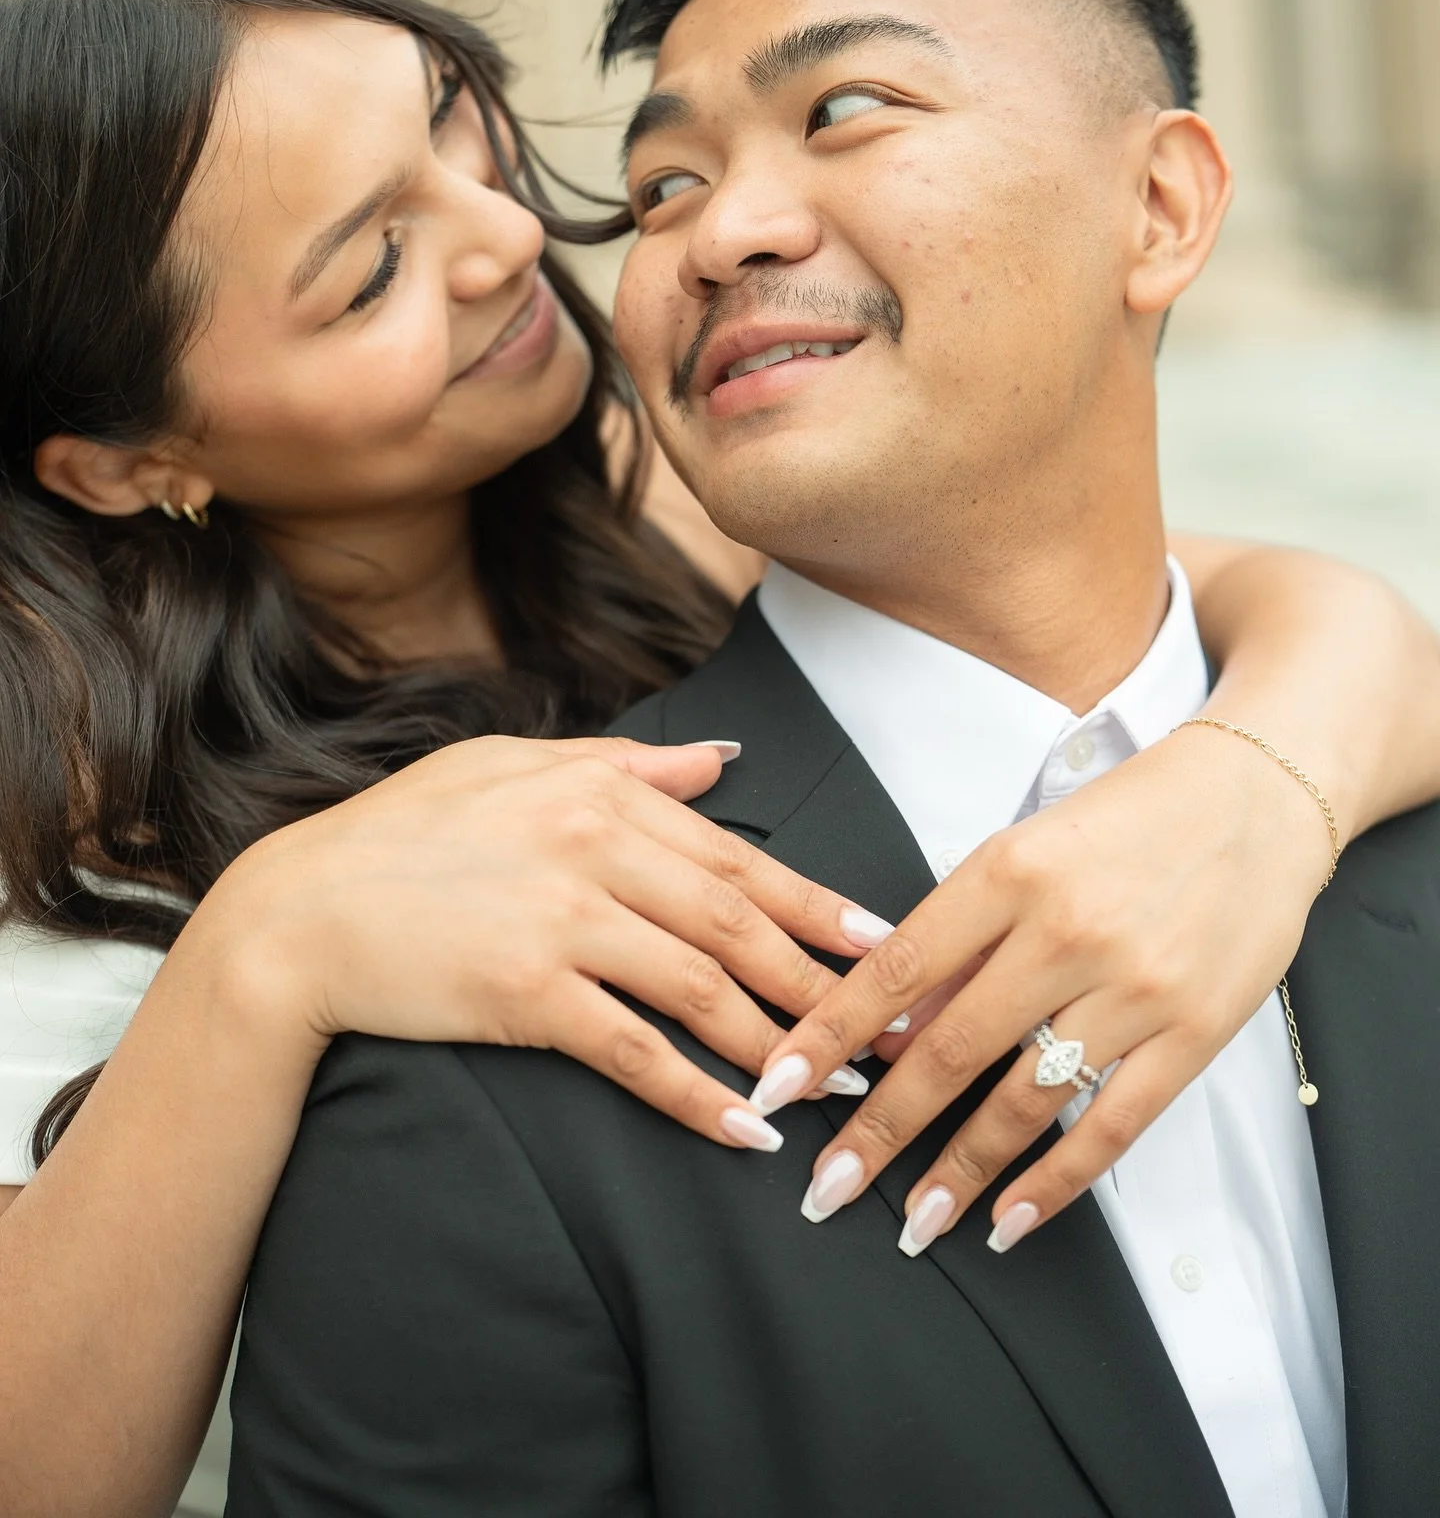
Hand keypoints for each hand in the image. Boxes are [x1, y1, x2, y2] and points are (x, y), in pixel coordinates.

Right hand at [208, 735, 890, 1151]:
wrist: (299, 910)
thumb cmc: (404, 832)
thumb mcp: (512, 765)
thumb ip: (626, 763)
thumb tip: (720, 755)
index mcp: (599, 791)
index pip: (736, 855)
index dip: (817, 905)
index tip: (882, 945)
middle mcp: (591, 848)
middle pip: (738, 922)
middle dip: (823, 981)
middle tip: (886, 1027)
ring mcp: (561, 922)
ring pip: (702, 985)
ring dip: (780, 1042)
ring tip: (839, 1086)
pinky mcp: (525, 994)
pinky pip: (633, 1050)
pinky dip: (698, 1093)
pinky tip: (747, 1129)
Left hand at [747, 721, 1333, 1248]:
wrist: (1259, 797)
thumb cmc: (1130, 817)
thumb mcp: (1026, 848)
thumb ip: (961, 934)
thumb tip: (888, 1022)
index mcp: (1010, 871)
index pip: (897, 970)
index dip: (829, 1035)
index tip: (778, 1086)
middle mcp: (1066, 931)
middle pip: (949, 1050)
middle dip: (877, 1127)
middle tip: (828, 1185)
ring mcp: (1134, 988)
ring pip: (1023, 1100)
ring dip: (958, 1171)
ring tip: (912, 1221)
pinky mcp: (1193, 1032)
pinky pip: (1111, 1125)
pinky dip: (1055, 1181)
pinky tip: (1009, 1220)